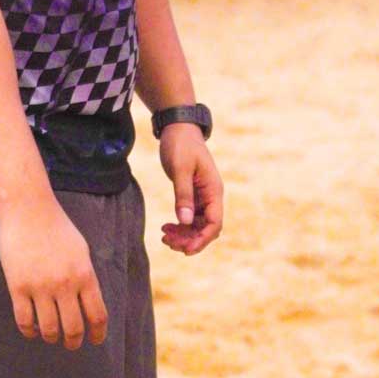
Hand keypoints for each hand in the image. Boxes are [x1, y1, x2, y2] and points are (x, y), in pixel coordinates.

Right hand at [0, 195, 108, 348]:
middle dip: (74, 342)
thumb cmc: (56, 228)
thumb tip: (89, 308)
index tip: (94, 340)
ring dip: (51, 338)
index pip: (97, 316)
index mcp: (84, 274)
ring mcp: (40, 286)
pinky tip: (33, 330)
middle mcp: (64, 283)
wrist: (28, 209)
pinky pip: (25, 321)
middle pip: (74, 328)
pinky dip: (30, 331)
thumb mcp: (81, 251)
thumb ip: (86, 278)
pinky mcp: (18, 286)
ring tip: (51, 336)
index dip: (98, 334)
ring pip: (49, 329)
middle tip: (71, 344)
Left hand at [159, 127, 222, 255]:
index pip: (214, 223)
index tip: (186, 249)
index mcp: (213, 190)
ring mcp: (202, 196)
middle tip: (168, 242)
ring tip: (164, 236)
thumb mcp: (180, 169)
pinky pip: (190, 216)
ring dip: (183, 234)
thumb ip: (182, 195)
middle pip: (206, 228)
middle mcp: (211, 196)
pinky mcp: (193, 194)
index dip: (202, 239)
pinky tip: (166, 227)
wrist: (178, 127)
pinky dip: (180, 224)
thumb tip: (184, 221)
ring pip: (197, 224)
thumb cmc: (181, 144)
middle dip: (190, 239)